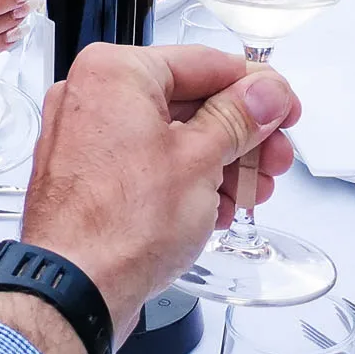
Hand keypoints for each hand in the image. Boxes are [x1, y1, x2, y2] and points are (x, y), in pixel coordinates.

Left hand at [19, 45, 300, 341]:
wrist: (72, 291)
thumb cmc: (118, 226)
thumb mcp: (200, 160)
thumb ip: (240, 118)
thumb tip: (266, 94)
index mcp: (114, 72)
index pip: (203, 62)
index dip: (254, 87)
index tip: (282, 104)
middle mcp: (91, 96)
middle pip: (188, 101)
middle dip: (239, 134)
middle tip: (274, 154)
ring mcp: (85, 138)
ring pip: (170, 136)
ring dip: (218, 162)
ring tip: (251, 189)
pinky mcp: (87, 177)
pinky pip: (146, 163)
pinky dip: (184, 180)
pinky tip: (216, 207)